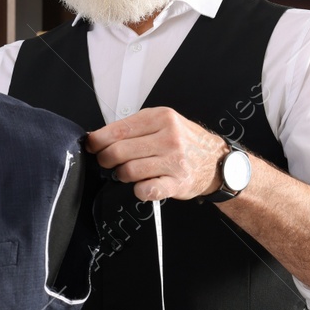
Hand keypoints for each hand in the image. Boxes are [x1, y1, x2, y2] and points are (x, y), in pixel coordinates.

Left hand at [84, 107, 227, 201]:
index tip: (92, 146)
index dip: (97, 141)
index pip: (117, 130)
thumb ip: (133, 128)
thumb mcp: (162, 123)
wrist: (217, 161)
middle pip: (118, 151)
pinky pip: (146, 190)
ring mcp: (174, 160)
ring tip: (127, 173)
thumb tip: (97, 137)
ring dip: (121, 175)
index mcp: (161, 118)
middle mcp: (169, 137)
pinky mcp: (178, 183)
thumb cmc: (185, 142)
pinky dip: (138, 190)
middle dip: (106, 160)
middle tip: (108, 162)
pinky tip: (141, 186)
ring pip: (128, 171)